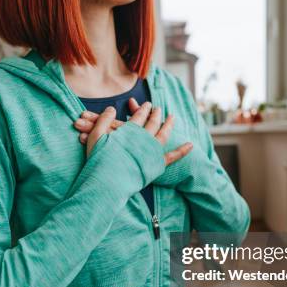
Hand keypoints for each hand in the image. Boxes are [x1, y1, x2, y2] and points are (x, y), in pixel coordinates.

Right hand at [78, 101, 192, 165]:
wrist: (107, 182)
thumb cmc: (99, 159)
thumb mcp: (95, 136)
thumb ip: (104, 119)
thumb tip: (112, 107)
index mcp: (130, 130)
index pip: (139, 116)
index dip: (143, 109)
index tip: (147, 104)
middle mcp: (144, 138)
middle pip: (153, 123)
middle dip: (156, 114)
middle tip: (158, 109)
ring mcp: (152, 151)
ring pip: (164, 135)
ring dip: (169, 125)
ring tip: (172, 117)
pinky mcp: (156, 165)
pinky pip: (172, 157)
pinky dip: (182, 151)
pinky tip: (190, 145)